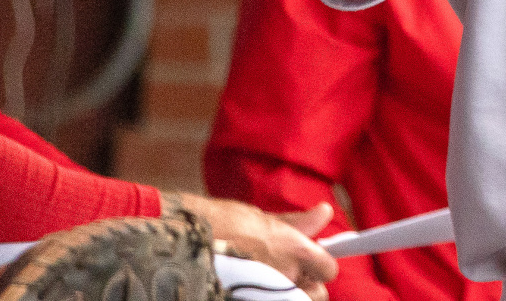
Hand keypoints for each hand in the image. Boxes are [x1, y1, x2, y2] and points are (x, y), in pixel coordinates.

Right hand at [164, 193, 335, 300]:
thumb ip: (296, 223)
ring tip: (262, 282)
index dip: (320, 265)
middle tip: (283, 275)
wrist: (176, 242)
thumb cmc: (218, 223)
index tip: (309, 262)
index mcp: (295, 250)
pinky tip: (248, 289)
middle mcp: (286, 276)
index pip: (328, 269)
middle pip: (316, 295)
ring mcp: (267, 295)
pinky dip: (262, 297)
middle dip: (305, 286)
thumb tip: (324, 212)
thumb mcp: (260, 217)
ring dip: (285, 294)